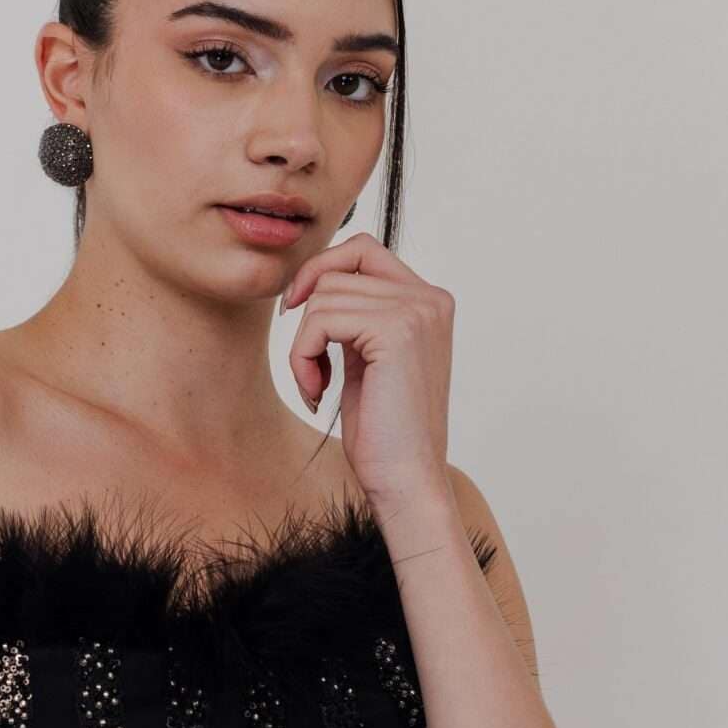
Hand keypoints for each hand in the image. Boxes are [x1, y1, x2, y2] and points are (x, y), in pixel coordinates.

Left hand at [279, 232, 455, 511]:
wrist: (406, 478)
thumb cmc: (383, 430)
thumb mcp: (368, 357)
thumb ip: (356, 315)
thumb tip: (314, 279)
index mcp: (429, 301)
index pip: (363, 249)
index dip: (322, 270)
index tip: (297, 308)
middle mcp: (430, 299)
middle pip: (338, 270)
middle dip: (308, 316)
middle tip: (306, 362)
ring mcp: (417, 311)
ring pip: (325, 295)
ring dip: (303, 344)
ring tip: (316, 384)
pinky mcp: (396, 330)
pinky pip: (320, 320)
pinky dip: (303, 356)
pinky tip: (317, 391)